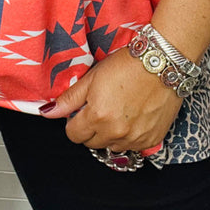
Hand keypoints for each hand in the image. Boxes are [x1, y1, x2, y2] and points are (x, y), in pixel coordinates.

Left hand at [40, 47, 181, 151]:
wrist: (163, 62)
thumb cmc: (127, 65)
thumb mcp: (92, 77)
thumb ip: (69, 99)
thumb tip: (47, 112)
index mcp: (97, 117)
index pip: (73, 135)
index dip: (75, 121)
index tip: (83, 110)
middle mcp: (115, 133)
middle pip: (91, 143)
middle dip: (91, 128)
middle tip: (102, 107)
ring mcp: (135, 138)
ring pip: (112, 147)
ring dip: (111, 134)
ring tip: (119, 111)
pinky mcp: (152, 139)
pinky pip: (133, 147)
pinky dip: (130, 136)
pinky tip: (134, 116)